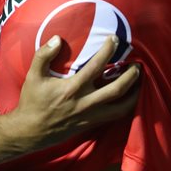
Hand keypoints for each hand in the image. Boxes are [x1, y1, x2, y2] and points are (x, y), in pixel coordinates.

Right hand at [10, 35, 140, 148]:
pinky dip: (126, 106)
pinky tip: (129, 97)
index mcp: (72, 88)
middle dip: (131, 75)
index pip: (96, 66)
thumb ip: (43, 55)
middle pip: (117, 89)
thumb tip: (57, 39)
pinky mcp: (92, 124)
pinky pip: (115, 116)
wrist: (30, 132)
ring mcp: (90, 115)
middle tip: (137, 64)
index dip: (108, 50)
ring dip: (134, 93)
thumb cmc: (32, 102)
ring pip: (121, 106)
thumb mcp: (33, 76)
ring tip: (139, 81)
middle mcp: (85, 102)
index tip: (115, 39)